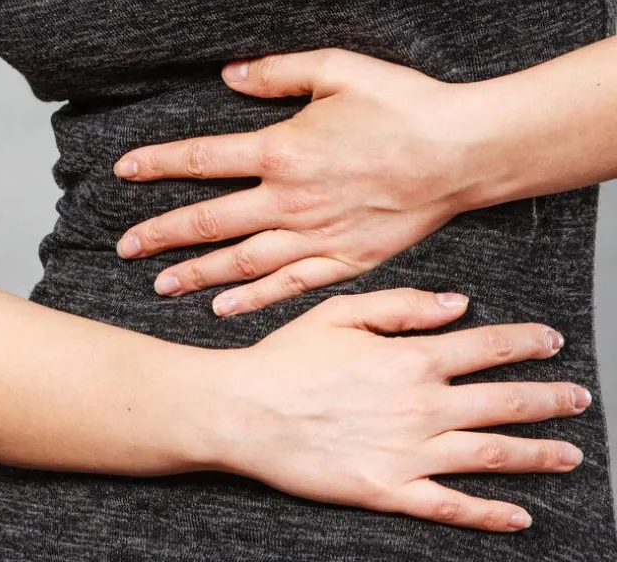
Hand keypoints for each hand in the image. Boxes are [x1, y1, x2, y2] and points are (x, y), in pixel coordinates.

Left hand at [113, 48, 481, 315]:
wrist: (464, 152)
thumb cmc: (403, 106)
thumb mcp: (338, 70)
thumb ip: (277, 72)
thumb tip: (228, 75)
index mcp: (283, 151)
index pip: (203, 159)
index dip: (159, 164)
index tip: (124, 172)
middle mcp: (290, 200)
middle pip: (210, 220)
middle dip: (162, 233)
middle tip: (125, 247)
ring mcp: (316, 236)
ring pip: (241, 260)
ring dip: (196, 273)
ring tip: (160, 284)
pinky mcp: (345, 261)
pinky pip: (288, 286)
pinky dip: (253, 299)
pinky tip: (223, 308)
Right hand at [187, 288, 587, 531]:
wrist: (242, 411)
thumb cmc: (282, 360)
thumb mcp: (338, 312)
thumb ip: (402, 306)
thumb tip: (458, 304)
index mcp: (411, 358)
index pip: (487, 347)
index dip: (525, 343)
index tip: (550, 341)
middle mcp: (422, 406)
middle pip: (505, 402)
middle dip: (549, 399)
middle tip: (578, 399)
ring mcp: (410, 452)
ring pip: (492, 454)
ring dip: (538, 454)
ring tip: (569, 454)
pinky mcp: (389, 491)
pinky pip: (451, 506)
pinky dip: (490, 513)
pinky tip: (519, 515)